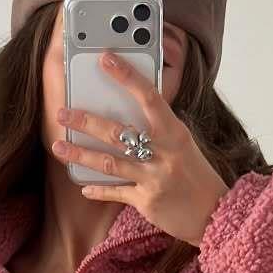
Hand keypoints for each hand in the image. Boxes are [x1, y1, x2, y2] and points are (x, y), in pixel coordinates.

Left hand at [50, 52, 229, 246]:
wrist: (214, 213)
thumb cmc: (197, 174)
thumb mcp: (183, 143)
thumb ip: (159, 128)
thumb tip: (131, 110)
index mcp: (174, 131)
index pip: (148, 96)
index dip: (126, 76)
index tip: (105, 59)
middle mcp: (163, 152)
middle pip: (117, 132)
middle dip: (86, 122)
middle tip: (62, 113)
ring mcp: (153, 178)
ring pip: (109, 163)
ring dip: (80, 155)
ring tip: (58, 146)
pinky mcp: (147, 201)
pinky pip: (116, 193)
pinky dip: (98, 190)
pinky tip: (83, 187)